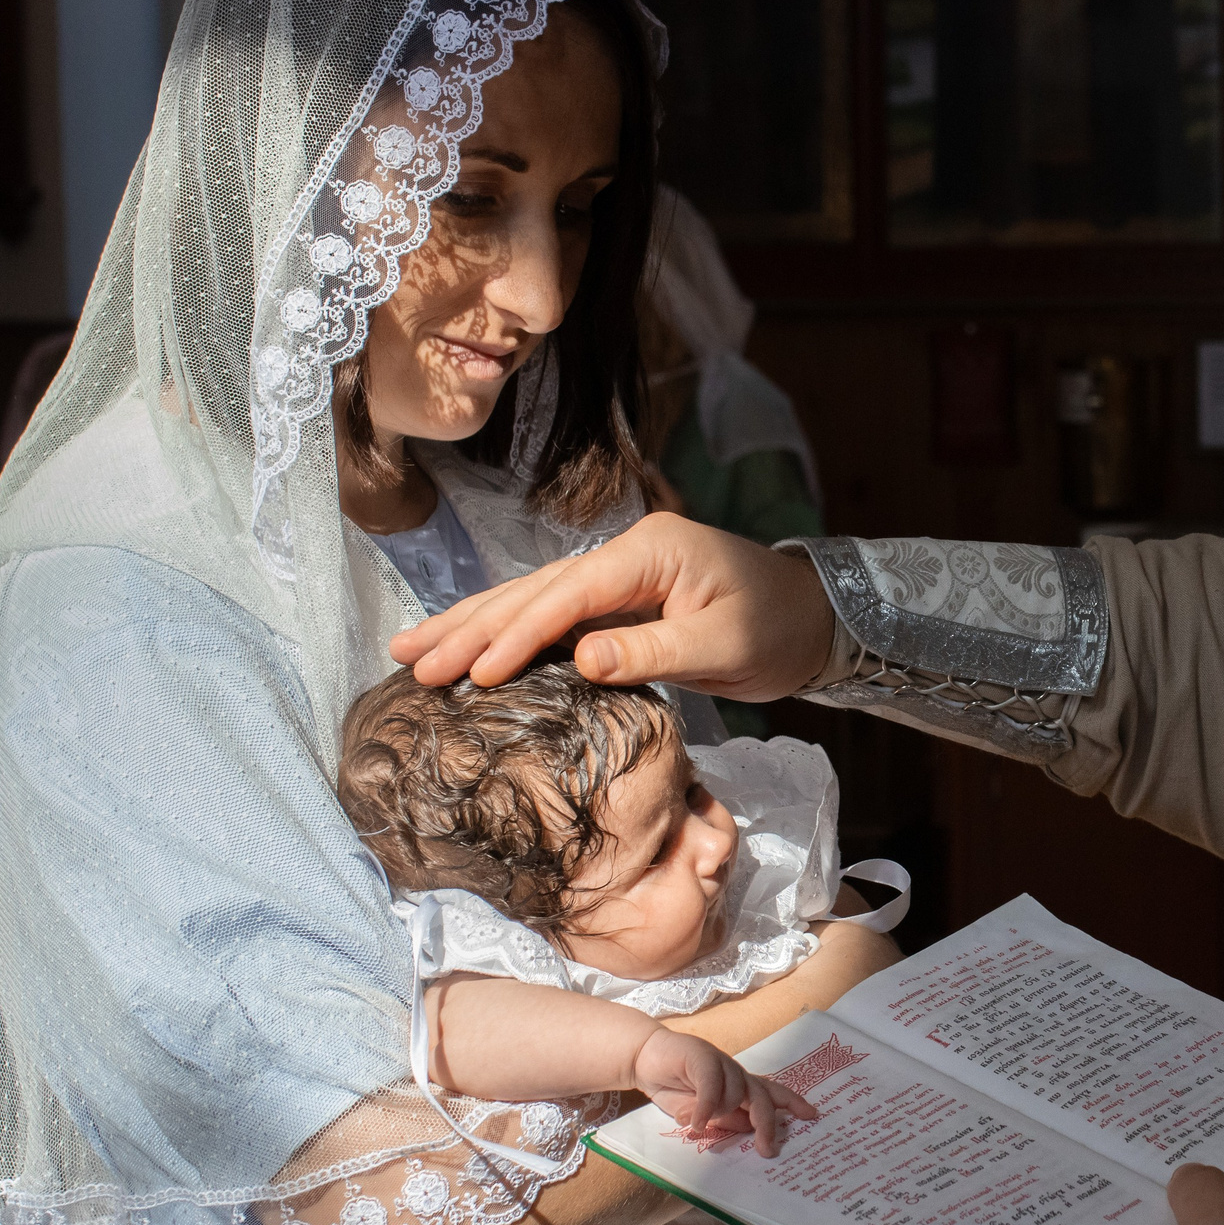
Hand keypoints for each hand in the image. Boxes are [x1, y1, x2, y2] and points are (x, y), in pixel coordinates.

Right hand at [389, 511, 833, 694]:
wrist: (813, 620)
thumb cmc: (778, 629)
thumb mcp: (725, 645)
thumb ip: (654, 652)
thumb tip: (584, 663)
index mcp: (650, 552)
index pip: (569, 594)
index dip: (519, 634)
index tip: (475, 672)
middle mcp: (625, 555)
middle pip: (533, 590)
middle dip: (470, 627)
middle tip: (410, 661)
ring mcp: (618, 577)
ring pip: (532, 601)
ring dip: (472, 627)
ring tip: (411, 650)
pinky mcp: (617, 604)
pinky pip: (551, 619)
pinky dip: (506, 636)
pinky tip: (466, 652)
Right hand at [633, 1027, 818, 1158]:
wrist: (646, 1058)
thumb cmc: (676, 1087)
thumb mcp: (704, 1113)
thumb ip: (725, 1119)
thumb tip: (748, 1130)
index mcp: (741, 1086)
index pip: (773, 1093)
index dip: (793, 1103)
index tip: (812, 1115)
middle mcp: (737, 1073)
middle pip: (763, 1098)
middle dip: (767, 1125)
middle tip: (767, 1150)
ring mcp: (722, 1063)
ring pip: (737, 1093)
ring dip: (719, 1113)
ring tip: (696, 1121)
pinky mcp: (702, 1056)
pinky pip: (712, 1085)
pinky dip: (705, 1106)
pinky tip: (696, 1121)